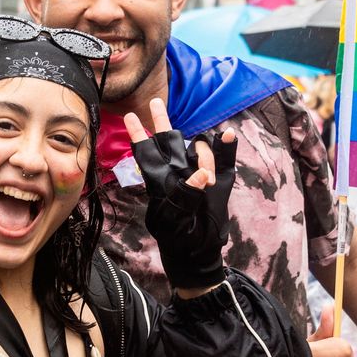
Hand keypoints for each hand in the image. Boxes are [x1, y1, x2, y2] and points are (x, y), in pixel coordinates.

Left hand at [124, 98, 236, 288]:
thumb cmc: (179, 239)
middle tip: (155, 102)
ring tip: (208, 179)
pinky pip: (225, 161)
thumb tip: (201, 174)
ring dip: (203, 153)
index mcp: (162, 183)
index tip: (128, 116)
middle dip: (161, 121)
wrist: (200, 254)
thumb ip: (186, 197)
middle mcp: (179, 174)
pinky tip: (228, 136)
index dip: (137, 135)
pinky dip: (227, 148)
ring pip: (199, 150)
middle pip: (169, 141)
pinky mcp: (221, 182)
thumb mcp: (176, 222)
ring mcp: (201, 175)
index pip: (147, 154)